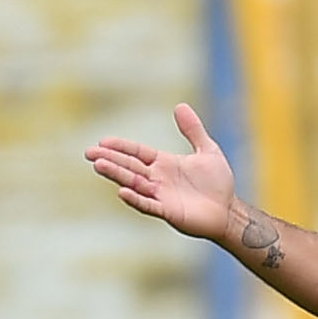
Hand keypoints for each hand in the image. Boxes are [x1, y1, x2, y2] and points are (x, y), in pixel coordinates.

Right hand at [83, 104, 241, 245]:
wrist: (228, 210)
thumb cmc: (217, 183)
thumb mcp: (207, 150)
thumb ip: (193, 130)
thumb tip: (180, 106)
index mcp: (164, 163)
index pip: (137, 153)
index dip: (121, 147)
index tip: (102, 141)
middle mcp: (158, 179)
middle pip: (129, 167)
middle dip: (110, 159)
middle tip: (89, 153)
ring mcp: (161, 196)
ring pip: (134, 183)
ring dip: (116, 175)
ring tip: (98, 166)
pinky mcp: (168, 212)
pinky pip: (148, 205)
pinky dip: (135, 199)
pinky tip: (122, 191)